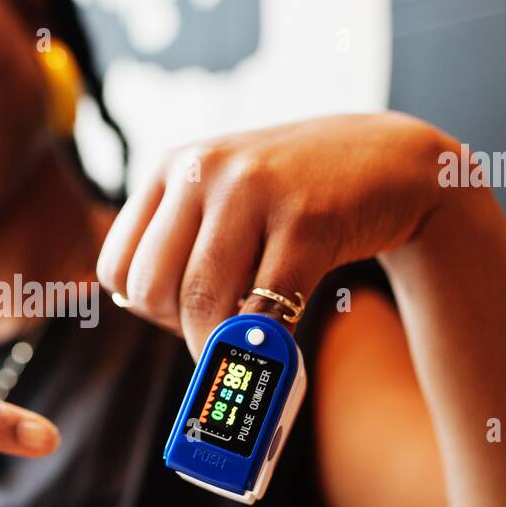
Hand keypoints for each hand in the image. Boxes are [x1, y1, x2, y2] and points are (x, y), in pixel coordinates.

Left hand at [96, 112, 456, 356]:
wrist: (388, 162)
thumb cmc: (293, 197)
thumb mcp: (222, 196)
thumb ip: (177, 238)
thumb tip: (134, 307)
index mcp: (172, 166)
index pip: (117, 263)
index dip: (144, 306)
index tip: (180, 313)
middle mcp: (201, 169)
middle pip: (152, 287)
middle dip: (179, 329)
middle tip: (217, 330)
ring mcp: (253, 189)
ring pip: (201, 301)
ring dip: (220, 344)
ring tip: (247, 345)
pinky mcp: (306, 219)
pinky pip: (265, 304)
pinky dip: (266, 341)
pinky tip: (280, 341)